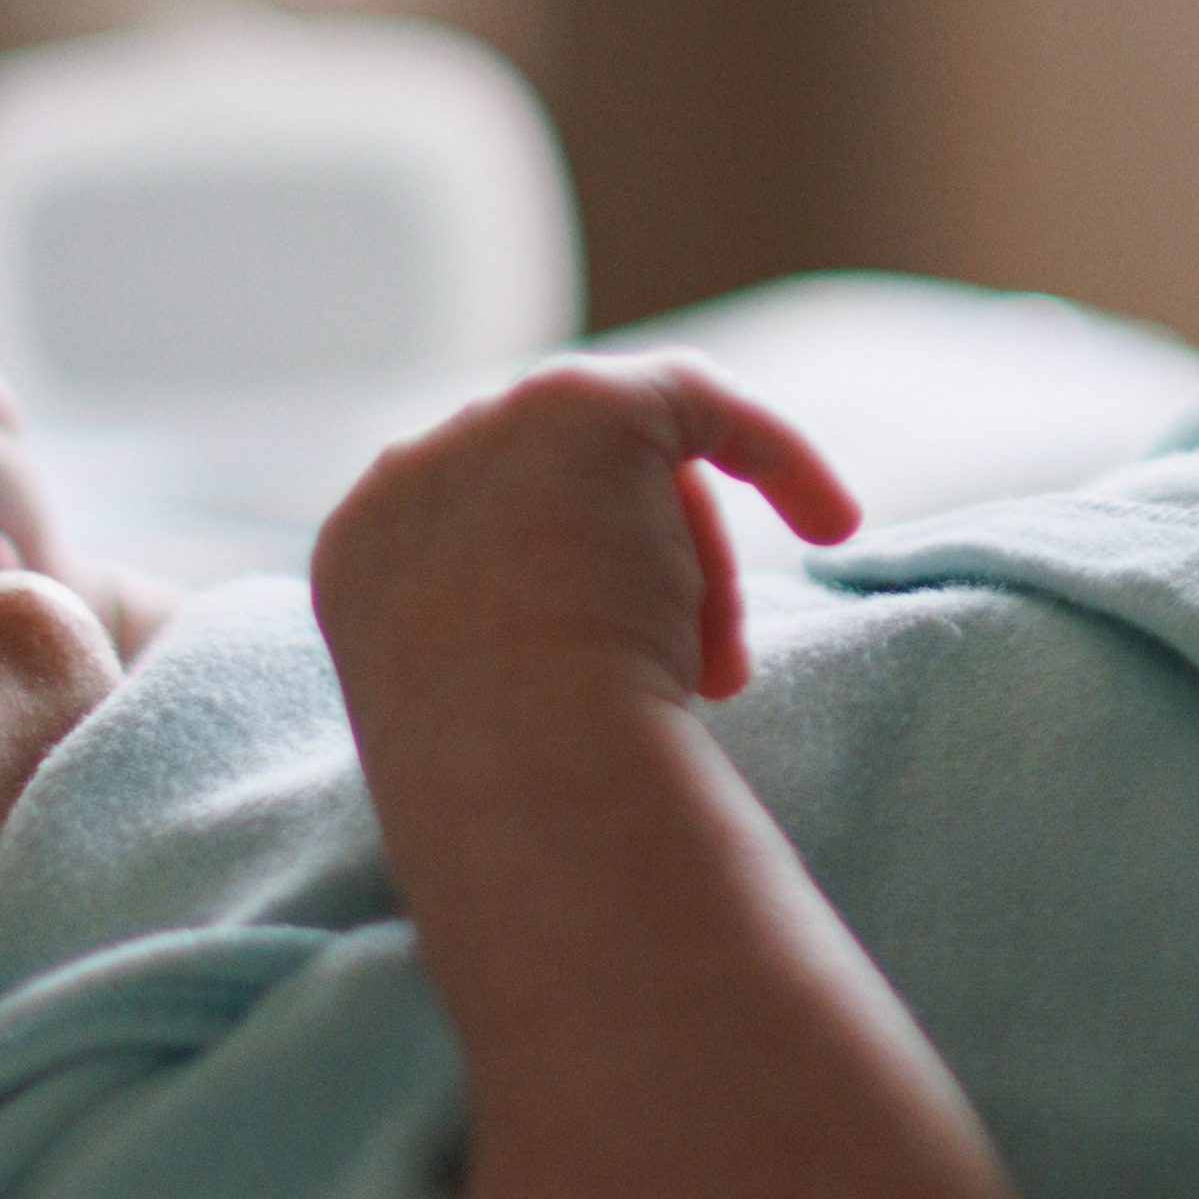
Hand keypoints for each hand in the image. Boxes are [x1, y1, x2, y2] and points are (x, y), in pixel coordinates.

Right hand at [313, 355, 859, 719]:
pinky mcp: (584, 403)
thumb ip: (512, 657)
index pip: (488, 533)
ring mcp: (493, 426)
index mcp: (363, 553)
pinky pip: (698, 401)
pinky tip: (835, 524)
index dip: (574, 590)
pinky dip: (774, 454)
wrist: (526, 772)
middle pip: (560, 493)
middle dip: (642, 581)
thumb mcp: (489, 722)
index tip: (625, 670)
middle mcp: (411, 473)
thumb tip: (601, 663)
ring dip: (687, 567)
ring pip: (628, 462)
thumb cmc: (517, 797)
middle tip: (707, 683)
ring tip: (716, 675)